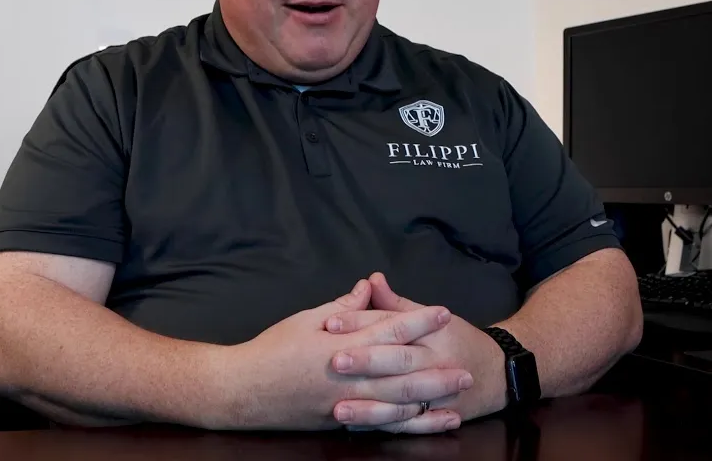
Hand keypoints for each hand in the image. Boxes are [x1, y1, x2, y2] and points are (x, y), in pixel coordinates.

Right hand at [214, 279, 470, 432]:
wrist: (244, 390)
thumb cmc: (274, 349)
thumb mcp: (306, 318)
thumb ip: (342, 307)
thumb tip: (368, 287)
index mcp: (341, 343)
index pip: (388, 329)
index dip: (418, 320)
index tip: (443, 313)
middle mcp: (348, 375)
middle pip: (402, 370)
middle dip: (437, 367)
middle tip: (468, 366)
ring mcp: (347, 402)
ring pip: (398, 402)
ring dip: (432, 398)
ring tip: (457, 394)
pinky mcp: (342, 421)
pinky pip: (383, 424)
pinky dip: (409, 423)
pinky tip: (429, 420)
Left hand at [324, 273, 507, 431]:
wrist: (499, 374)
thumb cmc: (459, 340)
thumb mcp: (434, 317)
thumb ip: (398, 303)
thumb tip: (372, 280)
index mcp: (432, 332)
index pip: (393, 324)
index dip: (362, 323)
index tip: (331, 323)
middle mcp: (436, 362)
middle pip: (399, 360)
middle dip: (366, 361)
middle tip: (335, 360)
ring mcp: (439, 393)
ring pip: (402, 399)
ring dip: (370, 405)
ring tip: (339, 408)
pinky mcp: (438, 416)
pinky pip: (409, 425)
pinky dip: (384, 426)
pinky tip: (358, 428)